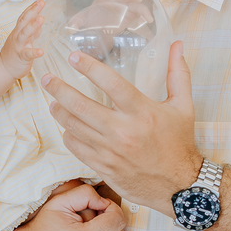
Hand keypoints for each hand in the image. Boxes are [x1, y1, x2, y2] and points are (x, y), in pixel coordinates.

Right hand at [0, 0, 44, 79]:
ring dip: (33, 26)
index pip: (24, 16)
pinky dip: (34, 52)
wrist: (4, 68)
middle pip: (24, 21)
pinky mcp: (21, 57)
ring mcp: (19, 45)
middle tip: (41, 2)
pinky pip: (27, 54)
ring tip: (41, 18)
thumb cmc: (15, 52)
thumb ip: (32, 30)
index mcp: (19, 30)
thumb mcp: (23, 38)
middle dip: (32, 11)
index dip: (31, 7)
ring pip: (25, 34)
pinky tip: (41, 51)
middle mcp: (18, 35)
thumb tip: (39, 19)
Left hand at [42, 41, 202, 215]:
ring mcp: (110, 151)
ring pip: (74, 126)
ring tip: (53, 101)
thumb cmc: (179, 144)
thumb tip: (177, 44)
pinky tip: (67, 127)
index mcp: (142, 112)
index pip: (110, 83)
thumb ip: (178, 74)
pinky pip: (76, 147)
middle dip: (59, 89)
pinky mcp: (103, 166)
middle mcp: (123, 131)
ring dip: (59, 111)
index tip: (73, 57)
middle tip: (47, 79)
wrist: (178, 186)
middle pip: (81, 105)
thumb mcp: (184, 106)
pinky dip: (68, 134)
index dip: (89, 67)